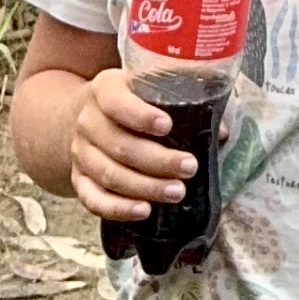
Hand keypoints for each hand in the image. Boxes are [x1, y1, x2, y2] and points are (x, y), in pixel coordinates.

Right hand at [69, 68, 222, 223]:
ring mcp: (81, 153)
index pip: (116, 101)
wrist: (86, 117)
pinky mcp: (78, 180)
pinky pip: (93, 199)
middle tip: (189, 168)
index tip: (168, 126)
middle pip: (118, 144)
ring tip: (177, 192)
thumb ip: (182, 101)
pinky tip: (143, 211)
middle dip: (156, 160)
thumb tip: (220, 133)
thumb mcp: (148, 88)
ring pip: (109, 175)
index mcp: (105, 89)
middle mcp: (87, 121)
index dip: (141, 115)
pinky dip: (118, 208)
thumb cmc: (130, 101)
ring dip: (145, 187)